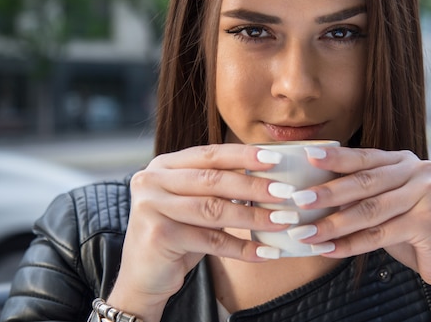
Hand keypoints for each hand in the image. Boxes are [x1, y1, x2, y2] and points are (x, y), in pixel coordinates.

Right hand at [106, 144, 294, 320]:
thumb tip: (268, 175)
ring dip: (254, 217)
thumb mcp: (194, 203)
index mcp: (163, 165)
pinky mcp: (158, 236)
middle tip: (287, 192)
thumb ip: (218, 186)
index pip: (210, 154)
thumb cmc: (177, 234)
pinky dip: (242, 247)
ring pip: (214, 210)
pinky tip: (265, 252)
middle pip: (213, 180)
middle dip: (254, 186)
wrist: (143, 276)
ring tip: (283, 221)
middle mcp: (152, 180)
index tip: (275, 158)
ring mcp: (151, 207)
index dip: (244, 155)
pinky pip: (211, 241)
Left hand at [287, 147, 430, 290]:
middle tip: (298, 200)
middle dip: (327, 193)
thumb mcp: (386, 206)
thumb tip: (313, 194)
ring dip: (333, 224)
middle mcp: (419, 171)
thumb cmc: (411, 230)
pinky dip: (351, 244)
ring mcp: (427, 194)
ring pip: (370, 211)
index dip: (335, 158)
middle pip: (364, 182)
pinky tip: (328, 249)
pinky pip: (381, 234)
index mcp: (405, 161)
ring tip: (305, 233)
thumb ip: (361, 195)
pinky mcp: (430, 221)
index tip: (307, 157)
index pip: (364, 157)